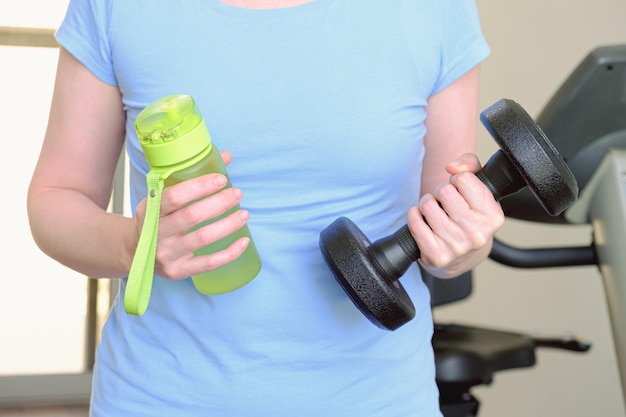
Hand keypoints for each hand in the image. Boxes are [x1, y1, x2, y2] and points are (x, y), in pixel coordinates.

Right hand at [133, 151, 250, 279]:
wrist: (133, 250)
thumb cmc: (156, 217)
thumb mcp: (164, 195)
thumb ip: (192, 176)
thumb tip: (227, 157)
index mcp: (150, 210)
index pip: (174, 196)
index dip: (200, 187)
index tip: (221, 179)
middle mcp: (156, 233)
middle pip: (192, 216)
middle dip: (219, 203)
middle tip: (237, 194)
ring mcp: (167, 254)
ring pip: (202, 239)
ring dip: (228, 225)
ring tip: (244, 214)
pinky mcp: (179, 271)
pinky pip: (208, 263)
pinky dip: (230, 253)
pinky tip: (244, 241)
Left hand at [407, 153, 503, 277]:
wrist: (460, 257)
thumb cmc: (468, 216)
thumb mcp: (477, 188)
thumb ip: (470, 165)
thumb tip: (452, 167)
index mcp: (493, 216)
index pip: (463, 179)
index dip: (456, 181)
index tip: (459, 190)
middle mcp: (478, 234)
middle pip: (444, 191)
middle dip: (440, 192)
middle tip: (444, 203)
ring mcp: (458, 247)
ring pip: (427, 205)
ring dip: (426, 204)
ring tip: (435, 212)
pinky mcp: (437, 256)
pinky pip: (416, 224)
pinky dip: (414, 216)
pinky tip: (422, 220)